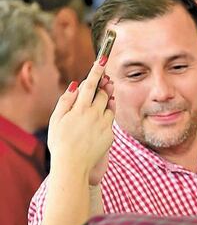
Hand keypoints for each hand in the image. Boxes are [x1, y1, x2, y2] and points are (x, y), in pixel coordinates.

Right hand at [48, 59, 114, 186]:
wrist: (73, 165)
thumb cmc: (60, 142)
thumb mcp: (56, 119)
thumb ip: (66, 101)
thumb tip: (75, 85)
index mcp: (80, 108)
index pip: (90, 85)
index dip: (97, 71)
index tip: (103, 59)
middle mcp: (94, 115)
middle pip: (103, 94)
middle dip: (103, 86)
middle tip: (105, 80)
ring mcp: (104, 125)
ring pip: (109, 106)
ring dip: (107, 99)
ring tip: (104, 96)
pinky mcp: (110, 135)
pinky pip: (110, 121)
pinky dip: (107, 115)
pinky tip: (101, 116)